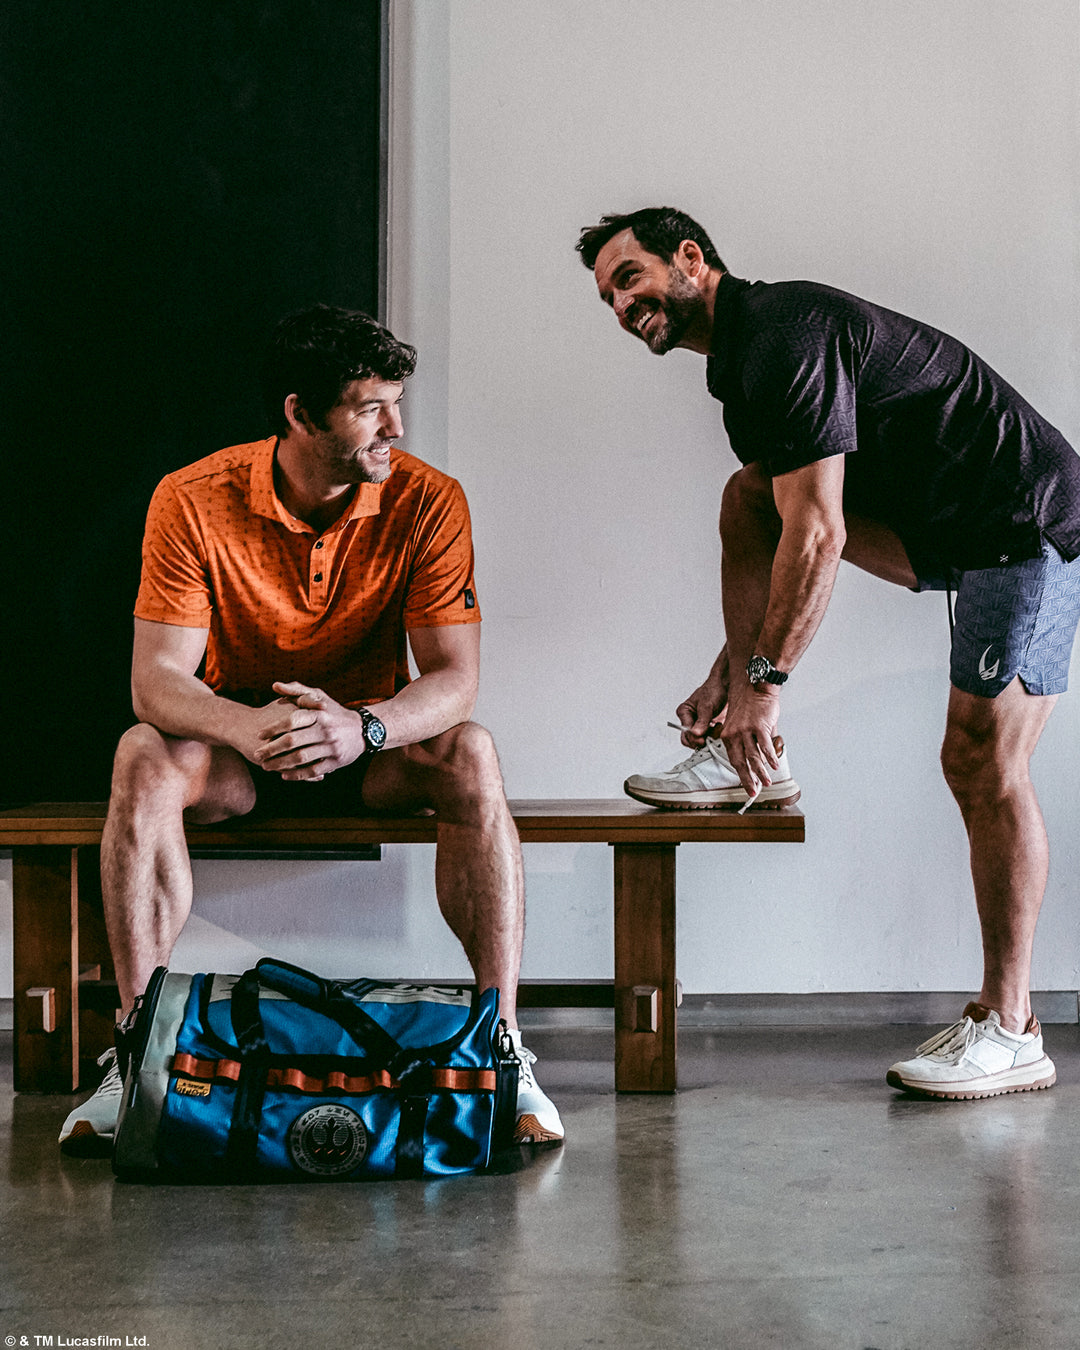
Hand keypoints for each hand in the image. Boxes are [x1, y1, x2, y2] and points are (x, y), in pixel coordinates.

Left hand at [251, 681, 366, 780]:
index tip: (259, 734)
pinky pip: (312, 771)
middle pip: (293, 741)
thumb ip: (297, 690)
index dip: (273, 728)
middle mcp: (326, 730)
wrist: (363, 730)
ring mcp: (332, 747)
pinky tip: (284, 775)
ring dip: (280, 764)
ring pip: (301, 758)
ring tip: (266, 766)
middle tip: (258, 754)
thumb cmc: (334, 712)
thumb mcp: (319, 696)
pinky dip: (297, 775)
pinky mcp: (336, 762)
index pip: (292, 720)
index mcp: (319, 713)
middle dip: (272, 749)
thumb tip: (274, 685)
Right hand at [675, 646, 729, 747]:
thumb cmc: (713, 691)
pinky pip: (708, 737)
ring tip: (716, 729)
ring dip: (708, 738)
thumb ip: (702, 721)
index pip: (685, 731)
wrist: (724, 686)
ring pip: (699, 740)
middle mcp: (689, 719)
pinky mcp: (706, 726)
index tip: (703, 740)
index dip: (694, 738)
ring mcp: (698, 724)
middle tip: (709, 739)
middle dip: (700, 740)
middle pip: (689, 739)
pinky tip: (718, 727)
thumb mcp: (707, 706)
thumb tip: (696, 733)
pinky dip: (714, 735)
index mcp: (684, 712)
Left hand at [720, 684, 781, 796]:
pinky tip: (774, 766)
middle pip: (740, 762)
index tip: (747, 784)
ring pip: (753, 757)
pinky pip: (765, 747)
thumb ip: (749, 740)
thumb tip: (761, 756)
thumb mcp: (741, 723)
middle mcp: (734, 734)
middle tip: (753, 792)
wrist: (755, 685)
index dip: (741, 774)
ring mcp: (746, 731)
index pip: (733, 759)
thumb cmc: (749, 703)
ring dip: (760, 772)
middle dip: (747, 779)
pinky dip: (770, 758)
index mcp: (727, 734)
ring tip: (766, 782)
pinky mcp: (759, 727)